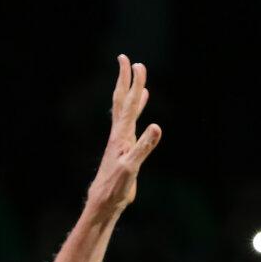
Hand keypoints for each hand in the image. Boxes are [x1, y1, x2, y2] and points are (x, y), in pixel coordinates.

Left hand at [85, 55, 161, 219]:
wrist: (103, 202)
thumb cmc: (115, 187)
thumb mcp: (131, 167)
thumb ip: (143, 147)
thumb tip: (157, 127)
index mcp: (122, 135)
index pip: (130, 104)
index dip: (135, 84)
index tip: (137, 64)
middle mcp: (119, 134)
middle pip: (122, 101)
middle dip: (125, 80)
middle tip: (126, 59)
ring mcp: (120, 141)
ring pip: (126, 112)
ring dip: (132, 94)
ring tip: (138, 81)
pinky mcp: (123, 150)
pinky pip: (130, 125)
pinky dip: (137, 114)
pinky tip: (142, 112)